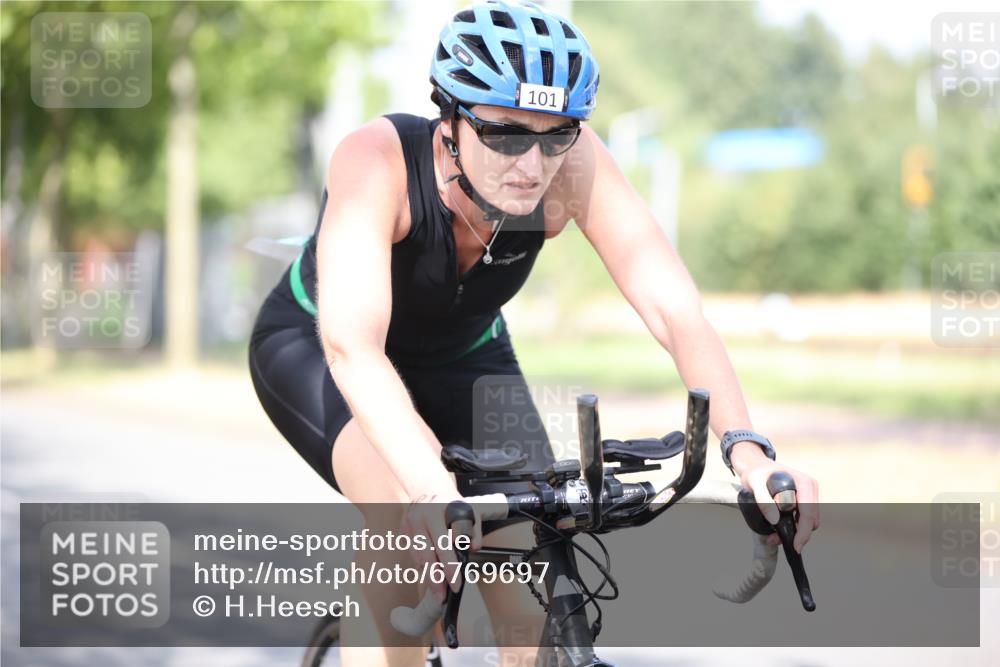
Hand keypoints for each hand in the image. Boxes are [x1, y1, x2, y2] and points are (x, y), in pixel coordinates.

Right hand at [399, 488, 483, 603]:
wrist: (427, 487)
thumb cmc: (450, 502)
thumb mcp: (469, 509)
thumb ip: (473, 529)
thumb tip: (472, 548)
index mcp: (437, 512)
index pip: (444, 545)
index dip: (450, 567)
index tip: (456, 583)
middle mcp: (420, 518)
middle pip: (427, 555)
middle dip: (436, 579)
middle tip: (443, 595)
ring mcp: (409, 524)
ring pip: (418, 557)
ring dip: (428, 575)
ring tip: (437, 590)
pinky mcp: (403, 530)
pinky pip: (412, 553)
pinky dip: (421, 565)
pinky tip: (430, 574)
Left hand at [739, 459, 818, 553]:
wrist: (756, 466)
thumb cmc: (756, 472)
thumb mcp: (754, 483)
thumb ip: (763, 501)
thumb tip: (775, 519)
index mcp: (804, 483)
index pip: (809, 513)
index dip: (803, 532)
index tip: (795, 546)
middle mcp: (810, 488)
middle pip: (811, 520)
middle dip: (797, 534)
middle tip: (775, 540)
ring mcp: (808, 494)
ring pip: (808, 522)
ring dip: (793, 531)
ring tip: (773, 536)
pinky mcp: (803, 500)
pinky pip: (802, 518)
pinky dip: (792, 526)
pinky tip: (777, 529)